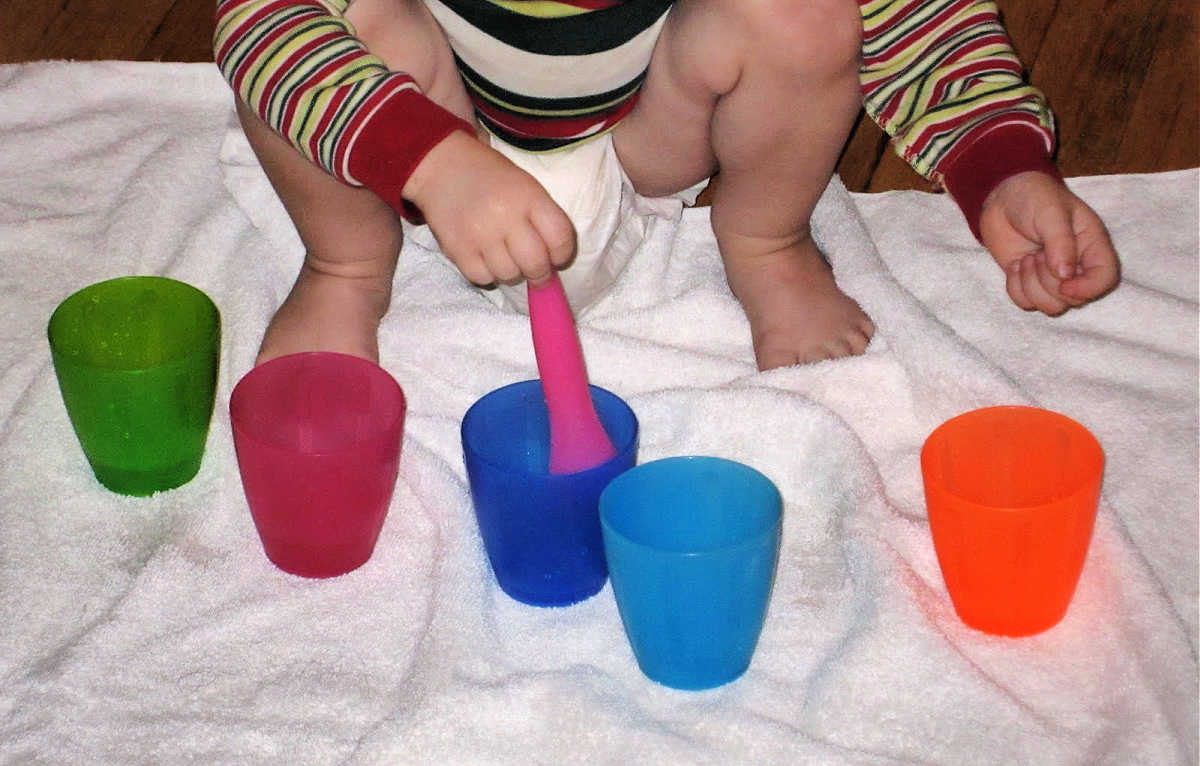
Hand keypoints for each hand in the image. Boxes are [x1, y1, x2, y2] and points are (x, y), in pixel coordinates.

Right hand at [402, 131, 575, 286]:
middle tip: (535, 271)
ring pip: (509, 275)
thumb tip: (553, 261)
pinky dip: (487, 274)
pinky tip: (485, 258)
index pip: (560, 238)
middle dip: (540, 273)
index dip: (563, 254)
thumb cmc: (490, 176)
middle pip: (535, 264)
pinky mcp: (457, 249)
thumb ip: (542, 218)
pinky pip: (482, 278)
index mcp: (529, 196)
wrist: (441, 166)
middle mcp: (506, 216)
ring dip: (512, 272)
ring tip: (505, 256)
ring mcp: (480, 235)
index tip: (557, 257)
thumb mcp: (525, 185)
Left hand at [979, 171, 1119, 314]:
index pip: (1105, 279)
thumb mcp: (1051, 213)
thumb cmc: (1035, 198)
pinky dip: (1016, 288)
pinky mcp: (1028, 282)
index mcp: (1091, 245)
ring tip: (1027, 259)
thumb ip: (1060, 242)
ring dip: (1032, 286)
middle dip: (1050, 282)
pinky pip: (1025, 303)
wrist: (1003, 199)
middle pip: (1075, 299)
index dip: (1088, 288)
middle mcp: (1076, 266)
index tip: (1064, 282)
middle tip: (1037, 254)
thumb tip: (1065, 275)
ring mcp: (1051, 277)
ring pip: (1051, 306)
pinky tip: (1016, 265)